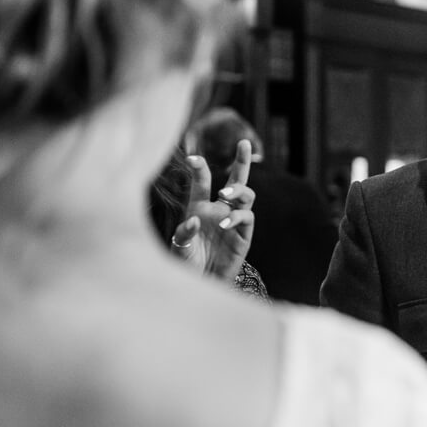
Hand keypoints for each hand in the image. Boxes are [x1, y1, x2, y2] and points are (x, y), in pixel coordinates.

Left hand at [170, 139, 255, 279]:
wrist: (203, 283)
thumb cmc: (188, 262)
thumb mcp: (180, 247)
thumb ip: (184, 233)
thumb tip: (195, 220)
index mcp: (200, 206)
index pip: (202, 182)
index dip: (199, 168)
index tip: (193, 157)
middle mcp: (220, 209)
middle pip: (236, 179)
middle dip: (242, 161)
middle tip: (244, 143)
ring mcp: (234, 220)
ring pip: (246, 195)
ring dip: (238, 190)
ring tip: (225, 193)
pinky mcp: (244, 234)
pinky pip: (247, 218)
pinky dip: (237, 217)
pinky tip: (225, 223)